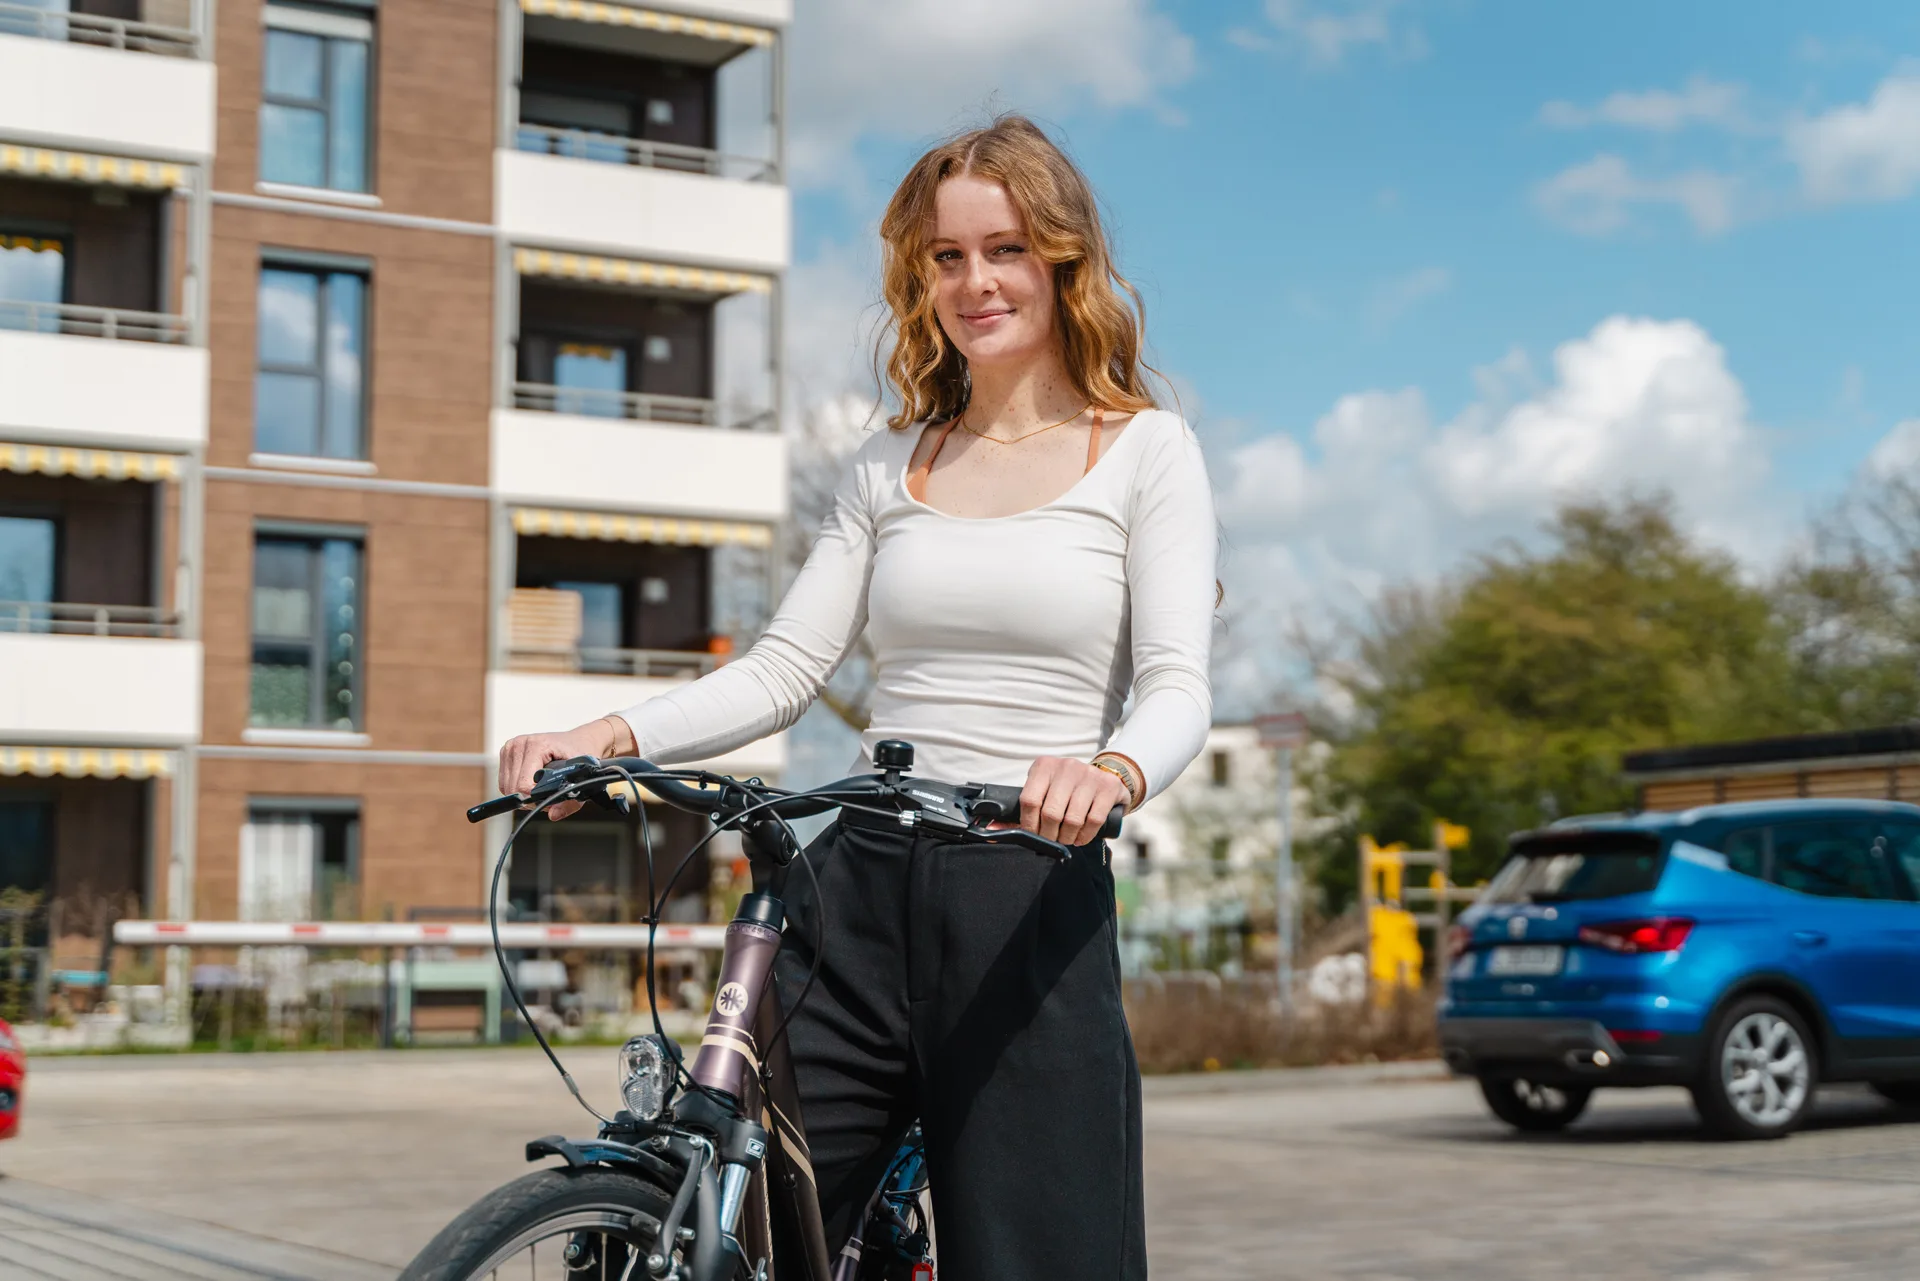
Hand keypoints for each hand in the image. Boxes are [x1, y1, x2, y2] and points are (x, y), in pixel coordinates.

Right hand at [496, 717, 631, 820]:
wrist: (578, 741)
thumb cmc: (580, 755)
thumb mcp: (583, 779)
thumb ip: (570, 802)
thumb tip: (553, 815)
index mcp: (536, 745)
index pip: (523, 785)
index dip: (536, 799)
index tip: (551, 798)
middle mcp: (519, 744)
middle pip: (512, 789)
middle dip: (529, 799)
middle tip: (548, 794)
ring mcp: (510, 747)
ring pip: (505, 787)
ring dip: (522, 794)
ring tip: (541, 788)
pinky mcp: (506, 754)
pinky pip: (503, 782)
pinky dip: (516, 788)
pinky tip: (532, 783)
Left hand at [1018, 756, 1130, 847]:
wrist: (1104, 776)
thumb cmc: (1066, 789)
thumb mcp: (1044, 790)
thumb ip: (1021, 810)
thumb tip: (993, 829)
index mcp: (1044, 766)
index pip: (1029, 800)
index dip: (1029, 825)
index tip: (1033, 835)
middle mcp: (1066, 766)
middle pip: (1051, 813)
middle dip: (1049, 834)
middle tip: (1051, 840)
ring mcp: (1089, 775)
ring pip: (1073, 819)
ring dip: (1067, 837)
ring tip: (1066, 838)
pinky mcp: (1108, 786)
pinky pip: (1094, 820)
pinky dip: (1085, 836)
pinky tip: (1080, 837)